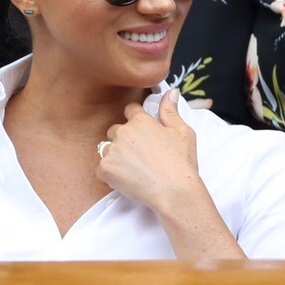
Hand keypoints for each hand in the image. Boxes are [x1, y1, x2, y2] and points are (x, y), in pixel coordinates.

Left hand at [96, 95, 207, 219]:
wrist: (174, 192)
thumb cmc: (181, 163)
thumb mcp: (183, 132)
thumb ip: (171, 111)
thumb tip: (171, 92)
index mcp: (140, 121)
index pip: (130, 110)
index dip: (135, 120)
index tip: (141, 132)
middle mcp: (123, 132)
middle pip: (115, 131)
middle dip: (124, 140)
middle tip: (140, 156)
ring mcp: (112, 151)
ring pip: (107, 149)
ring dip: (116, 157)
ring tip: (134, 170)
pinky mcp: (105, 169)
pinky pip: (101, 169)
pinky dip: (110, 175)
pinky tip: (127, 180)